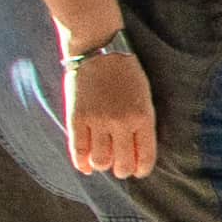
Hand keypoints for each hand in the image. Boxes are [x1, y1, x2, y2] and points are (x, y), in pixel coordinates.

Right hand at [60, 32, 159, 182]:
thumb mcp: (144, 98)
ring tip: (103, 160)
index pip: (145, 158)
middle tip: (119, 166)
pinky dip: (82, 163)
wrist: (99, 50)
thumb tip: (136, 155)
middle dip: (122, 170)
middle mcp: (121, 123)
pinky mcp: (77, 119)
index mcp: (142, 118)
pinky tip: (85, 165)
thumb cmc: (126, 74)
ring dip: (102, 165)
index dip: (140, 170)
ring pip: (100, 162)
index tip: (137, 170)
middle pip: (122, 165)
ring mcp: (97, 121)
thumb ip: (142, 126)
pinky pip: (78, 151)